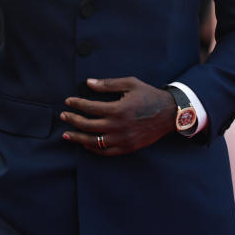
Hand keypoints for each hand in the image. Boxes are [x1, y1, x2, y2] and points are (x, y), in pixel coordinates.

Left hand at [60, 77, 175, 155]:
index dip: (76, 104)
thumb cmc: (150, 96)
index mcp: (118, 109)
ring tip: (66, 134)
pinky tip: (85, 144)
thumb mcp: (130, 84)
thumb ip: (108, 84)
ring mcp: (123, 139)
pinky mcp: (128, 147)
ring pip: (94, 142)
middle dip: (72, 120)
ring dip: (78, 138)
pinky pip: (106, 152)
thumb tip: (88, 82)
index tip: (68, 101)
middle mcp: (118, 126)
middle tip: (63, 116)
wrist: (171, 113)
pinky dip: (93, 149)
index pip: (89, 108)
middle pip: (87, 125)